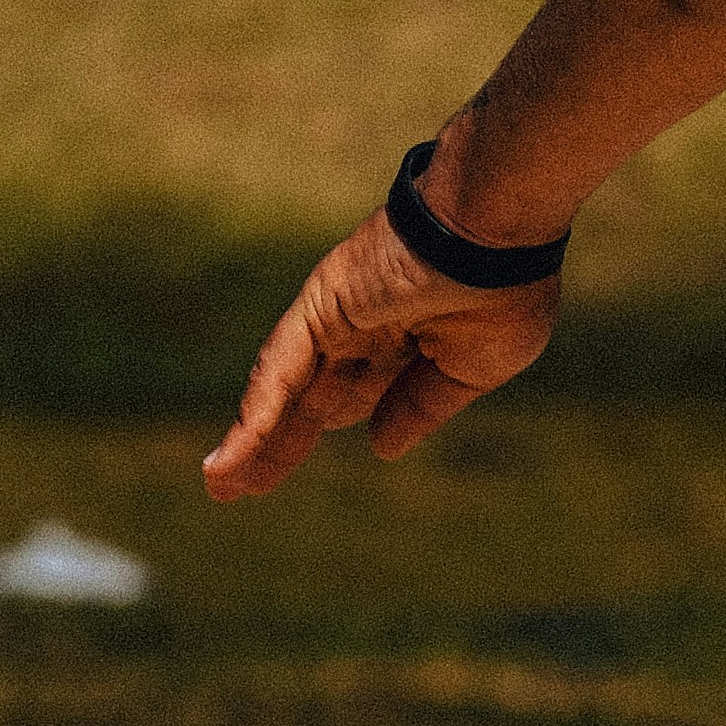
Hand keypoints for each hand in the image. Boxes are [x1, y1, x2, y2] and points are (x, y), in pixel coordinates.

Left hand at [201, 161, 564, 496]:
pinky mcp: (318, 308)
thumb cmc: (505, 289)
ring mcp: (335, 318)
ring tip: (220, 486)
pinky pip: (282, 370)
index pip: (353, 396)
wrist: (496, 236)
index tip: (296, 469)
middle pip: (308, 399)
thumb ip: (422, 406)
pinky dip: (257, 414)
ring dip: (251, 441)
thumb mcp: (470, 368)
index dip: (324, 431)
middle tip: (240, 489)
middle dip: (277, 444)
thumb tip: (381, 447)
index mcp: (404, 342)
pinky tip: (235, 457)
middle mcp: (361, 330)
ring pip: (283, 390)